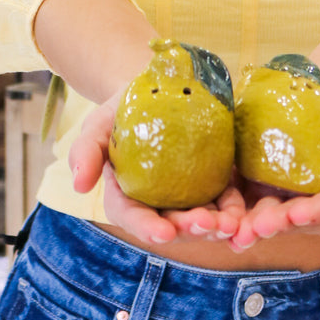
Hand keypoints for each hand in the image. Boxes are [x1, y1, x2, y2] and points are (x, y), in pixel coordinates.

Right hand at [68, 90, 245, 247]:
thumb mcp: (100, 122)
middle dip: (187, 229)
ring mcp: (185, 195)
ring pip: (198, 219)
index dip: (146, 226)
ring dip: (214, 226)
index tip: (162, 233)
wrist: (161, 86)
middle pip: (170, 223)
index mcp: (125, 193)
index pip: (131, 215)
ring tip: (229, 224)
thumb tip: (79, 185)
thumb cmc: (124, 107)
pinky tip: (240, 214)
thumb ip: (86, 150)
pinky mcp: (212, 182)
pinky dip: (231, 210)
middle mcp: (155, 201)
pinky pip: (223, 202)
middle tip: (205, 224)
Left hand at [224, 79, 319, 250]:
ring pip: (268, 221)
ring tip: (227, 228)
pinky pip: (242, 210)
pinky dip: (226, 215)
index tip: (302, 213)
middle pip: (301, 221)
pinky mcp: (259, 196)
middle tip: (257, 225)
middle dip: (278, 224)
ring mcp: (289, 205)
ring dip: (246, 227)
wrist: (316, 94)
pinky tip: (209, 219)